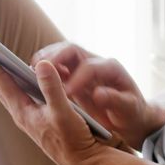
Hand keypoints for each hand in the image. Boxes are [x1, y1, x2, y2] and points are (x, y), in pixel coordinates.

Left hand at [0, 44, 102, 164]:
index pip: (1, 82)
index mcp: (23, 111)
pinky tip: (10, 77)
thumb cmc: (74, 140)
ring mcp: (27, 117)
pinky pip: (16, 95)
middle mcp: (21, 114)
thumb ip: (53, 88)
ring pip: (5, 91)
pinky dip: (8, 82)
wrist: (83, 162)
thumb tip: (42, 64)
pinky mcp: (35, 119)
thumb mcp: (65, 112)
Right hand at [32, 42, 164, 150]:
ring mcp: (84, 66)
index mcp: (111, 68)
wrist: (133, 114)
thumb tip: (98, 94)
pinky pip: (56, 65)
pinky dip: (45, 68)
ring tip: (31, 70)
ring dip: (46, 60)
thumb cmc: (132, 113)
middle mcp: (96, 62)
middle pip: (72, 50)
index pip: (89, 67)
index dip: (76, 78)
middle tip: (39, 70)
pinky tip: (34, 78)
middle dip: (54, 57)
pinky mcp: (74, 74)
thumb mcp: (129, 110)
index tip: (66, 93)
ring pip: (61, 53)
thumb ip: (116, 101)